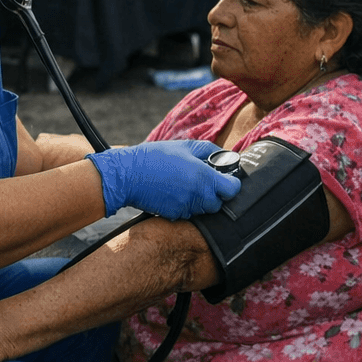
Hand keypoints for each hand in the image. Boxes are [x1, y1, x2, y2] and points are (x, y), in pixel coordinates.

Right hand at [87, 139, 241, 218]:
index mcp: (203, 176)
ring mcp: (185, 207)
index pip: (232, 189)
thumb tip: (224, 157)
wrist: (128, 175)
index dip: (231, 184)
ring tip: (186, 185)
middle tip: (203, 181)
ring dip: (200, 200)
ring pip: (203, 209)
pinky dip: (186, 205)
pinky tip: (175, 192)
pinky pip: (188, 213)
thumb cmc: (156, 157)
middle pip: (218, 203)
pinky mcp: (174, 215)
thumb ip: (209, 151)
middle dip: (215, 194)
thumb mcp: (185, 146)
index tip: (226, 179)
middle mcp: (197, 195)